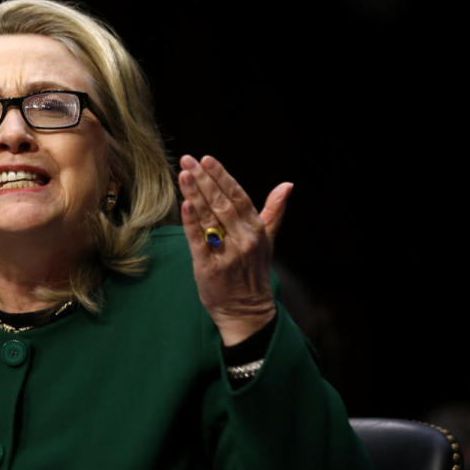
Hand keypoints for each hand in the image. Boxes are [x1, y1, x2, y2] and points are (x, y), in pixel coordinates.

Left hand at [177, 155, 291, 345]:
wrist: (247, 311)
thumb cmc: (253, 272)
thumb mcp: (267, 240)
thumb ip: (273, 211)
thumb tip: (288, 185)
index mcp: (256, 230)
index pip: (239, 196)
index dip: (222, 177)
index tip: (207, 159)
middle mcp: (244, 239)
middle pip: (222, 203)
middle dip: (204, 180)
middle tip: (188, 159)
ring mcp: (226, 253)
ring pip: (209, 218)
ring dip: (195, 194)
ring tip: (182, 174)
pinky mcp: (208, 268)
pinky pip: (198, 241)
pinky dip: (191, 222)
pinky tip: (184, 204)